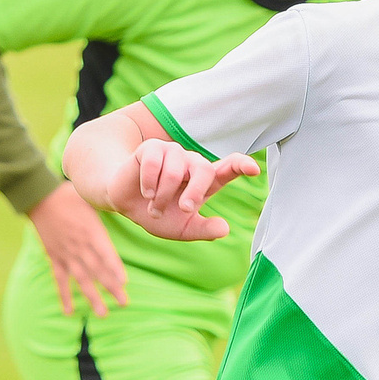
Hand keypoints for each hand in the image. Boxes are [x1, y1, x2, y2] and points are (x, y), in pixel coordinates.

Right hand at [28, 181, 127, 317]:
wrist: (39, 196)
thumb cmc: (68, 195)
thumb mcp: (91, 199)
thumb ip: (108, 209)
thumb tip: (127, 207)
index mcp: (90, 230)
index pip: (105, 253)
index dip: (114, 268)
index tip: (124, 282)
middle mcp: (79, 245)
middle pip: (97, 270)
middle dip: (111, 287)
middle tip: (124, 303)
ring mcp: (66, 254)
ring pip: (81, 278)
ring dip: (92, 297)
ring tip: (103, 313)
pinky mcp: (54, 257)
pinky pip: (59, 280)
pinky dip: (64, 296)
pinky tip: (69, 312)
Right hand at [108, 139, 256, 241]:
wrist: (125, 204)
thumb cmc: (158, 214)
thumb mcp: (183, 229)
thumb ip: (203, 230)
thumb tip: (224, 229)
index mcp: (205, 181)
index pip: (229, 168)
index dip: (242, 166)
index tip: (253, 169)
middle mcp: (192, 163)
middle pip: (204, 170)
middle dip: (195, 192)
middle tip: (185, 209)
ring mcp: (173, 153)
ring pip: (174, 171)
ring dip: (162, 196)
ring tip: (154, 206)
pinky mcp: (152, 148)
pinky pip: (154, 164)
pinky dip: (149, 184)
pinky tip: (145, 192)